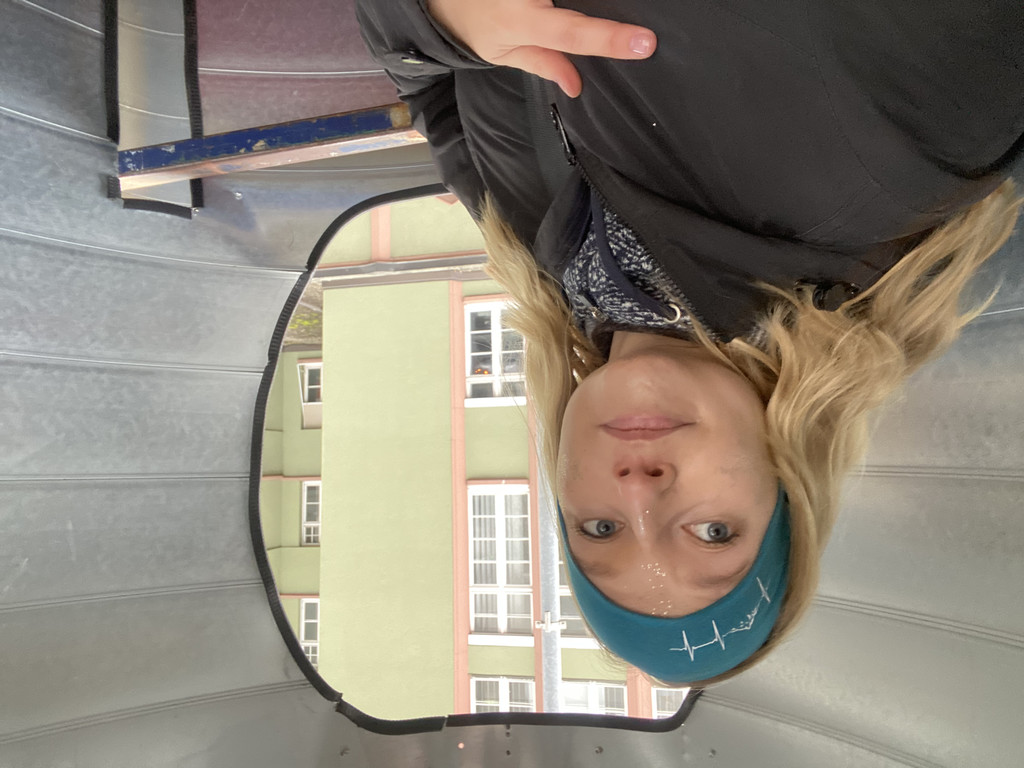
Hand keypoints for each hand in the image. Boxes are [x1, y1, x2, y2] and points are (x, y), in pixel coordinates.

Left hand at [426, 0, 656, 96]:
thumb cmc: (478, 25)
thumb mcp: (505, 53)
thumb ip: (546, 64)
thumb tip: (578, 86)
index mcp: (523, 21)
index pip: (573, 34)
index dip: (610, 39)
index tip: (645, 43)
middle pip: (583, 1)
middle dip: (605, 10)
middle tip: (634, 33)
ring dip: (589, 2)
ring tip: (593, 14)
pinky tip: (581, 4)